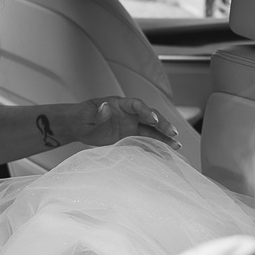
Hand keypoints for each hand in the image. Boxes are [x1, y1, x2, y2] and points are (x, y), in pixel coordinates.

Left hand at [49, 97, 180, 149]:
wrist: (78, 126)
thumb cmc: (80, 117)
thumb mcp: (85, 115)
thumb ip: (96, 112)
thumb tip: (105, 107)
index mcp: (119, 104)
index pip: (136, 105)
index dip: (145, 111)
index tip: (152, 119)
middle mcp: (129, 113)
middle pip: (149, 116)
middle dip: (161, 124)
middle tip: (172, 133)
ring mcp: (131, 124)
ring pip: (152, 128)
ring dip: (164, 136)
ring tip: (176, 145)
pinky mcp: (130, 135)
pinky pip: (146, 138)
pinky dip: (157, 143)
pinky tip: (167, 150)